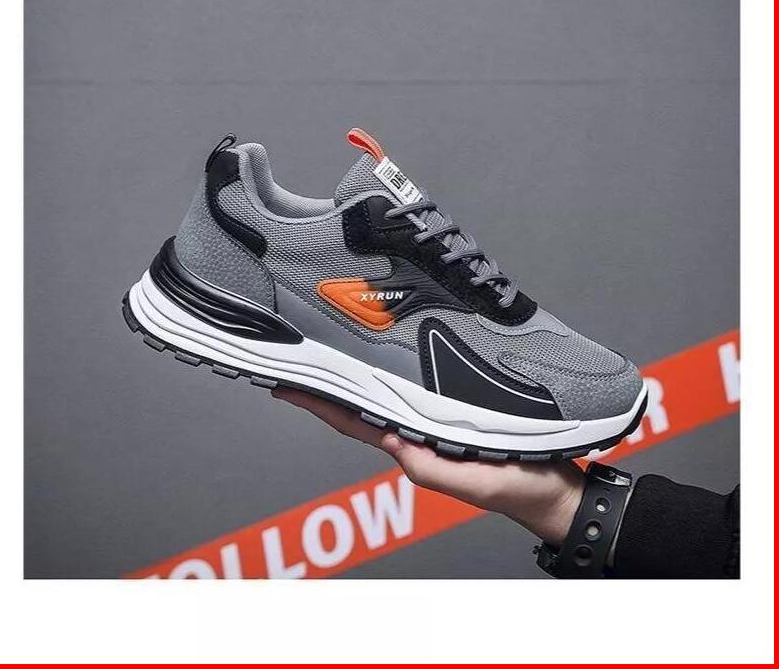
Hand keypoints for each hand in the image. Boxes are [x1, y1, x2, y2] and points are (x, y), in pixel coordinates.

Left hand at [272, 387, 584, 545]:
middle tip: (302, 357)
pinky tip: (389, 359)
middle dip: (331, 384)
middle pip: (363, 404)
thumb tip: (392, 440)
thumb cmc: (515, 487)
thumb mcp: (470, 481)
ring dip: (358, 376)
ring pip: (386, 393)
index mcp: (412, 449)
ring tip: (334, 352)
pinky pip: (417, 388)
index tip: (286, 387)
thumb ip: (429, 466)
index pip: (355, 423)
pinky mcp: (456, 410)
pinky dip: (395, 374)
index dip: (319, 406)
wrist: (553, 488)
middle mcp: (417, 432)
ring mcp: (435, 421)